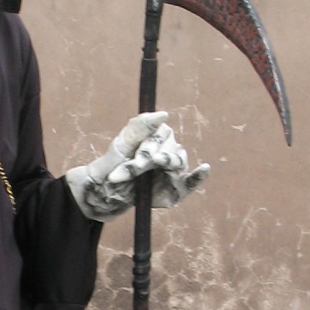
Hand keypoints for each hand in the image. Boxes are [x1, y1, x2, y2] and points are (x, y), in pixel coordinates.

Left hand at [66, 111, 209, 221]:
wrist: (104, 195)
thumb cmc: (110, 168)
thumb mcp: (120, 148)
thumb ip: (138, 128)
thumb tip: (163, 114)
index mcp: (155, 138)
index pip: (158, 138)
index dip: (147, 148)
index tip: (135, 160)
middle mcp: (167, 152)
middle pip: (167, 150)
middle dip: (149, 159)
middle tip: (134, 169)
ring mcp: (173, 170)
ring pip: (177, 162)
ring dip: (168, 164)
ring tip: (159, 162)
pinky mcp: (176, 189)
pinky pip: (191, 182)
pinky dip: (199, 176)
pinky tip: (205, 168)